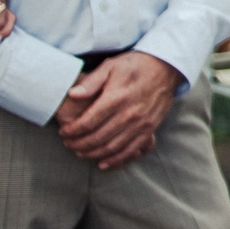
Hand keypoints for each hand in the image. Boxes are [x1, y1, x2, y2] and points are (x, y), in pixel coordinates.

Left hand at [53, 53, 180, 169]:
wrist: (166, 67)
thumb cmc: (135, 65)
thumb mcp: (111, 66)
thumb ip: (91, 81)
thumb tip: (72, 94)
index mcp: (117, 97)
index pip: (88, 122)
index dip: (72, 130)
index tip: (63, 132)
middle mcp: (130, 113)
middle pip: (98, 137)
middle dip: (78, 144)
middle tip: (68, 143)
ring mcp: (142, 123)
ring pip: (112, 147)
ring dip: (93, 153)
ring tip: (80, 152)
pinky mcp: (150, 128)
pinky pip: (131, 150)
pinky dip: (115, 159)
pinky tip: (103, 163)